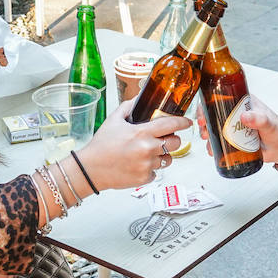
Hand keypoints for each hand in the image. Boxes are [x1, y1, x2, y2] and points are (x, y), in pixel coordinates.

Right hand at [75, 97, 189, 190]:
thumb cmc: (101, 145)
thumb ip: (128, 107)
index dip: (182, 122)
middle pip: (176, 143)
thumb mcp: (113, 120)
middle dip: (172, 139)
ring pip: (168, 159)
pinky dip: (151, 168)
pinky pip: (156, 171)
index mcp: (142, 132)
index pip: (171, 125)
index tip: (187, 122)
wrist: (90, 169)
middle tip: (163, 139)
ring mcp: (147, 165)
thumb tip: (138, 99)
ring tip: (147, 153)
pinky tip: (138, 164)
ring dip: (162, 155)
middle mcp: (147, 149)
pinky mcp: (145, 178)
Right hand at [194, 93, 277, 164]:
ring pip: (215, 126)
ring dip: (207, 132)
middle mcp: (237, 112)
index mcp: (244, 101)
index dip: (209, 101)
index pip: (222, 96)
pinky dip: (213, 144)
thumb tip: (245, 117)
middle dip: (205, 118)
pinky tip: (212, 149)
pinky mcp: (234, 138)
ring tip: (207, 140)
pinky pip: (220, 139)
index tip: (204, 111)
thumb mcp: (269, 124)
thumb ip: (260, 119)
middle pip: (214, 111)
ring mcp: (234, 125)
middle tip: (204, 127)